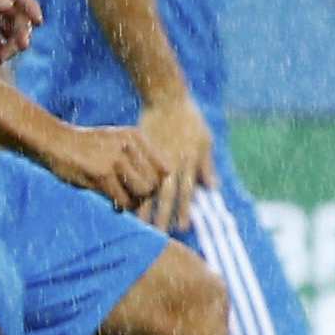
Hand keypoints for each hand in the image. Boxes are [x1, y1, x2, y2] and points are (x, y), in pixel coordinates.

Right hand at [47, 121, 167, 214]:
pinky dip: (122, 206)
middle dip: (148, 196)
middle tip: (136, 200)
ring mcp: (115, 159)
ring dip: (135, 202)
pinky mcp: (101, 173)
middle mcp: (129, 146)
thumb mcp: (116, 141)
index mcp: (136, 137)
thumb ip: (137, 156)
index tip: (148, 190)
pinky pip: (122, 198)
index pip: (164, 168)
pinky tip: (115, 206)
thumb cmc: (87, 146)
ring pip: (142, 191)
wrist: (54, 140)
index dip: (158, 183)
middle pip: (155, 182)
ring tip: (126, 203)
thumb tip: (162, 182)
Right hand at [137, 95, 214, 234]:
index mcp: (187, 161)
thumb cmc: (190, 120)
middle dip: (162, 215)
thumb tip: (213, 189)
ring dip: (142, 207)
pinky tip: (121, 202)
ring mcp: (152, 156)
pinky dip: (127, 188)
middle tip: (159, 236)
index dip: (185, 210)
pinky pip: (132, 172)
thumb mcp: (205, 141)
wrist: (167, 98)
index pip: (186, 191)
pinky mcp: (137, 150)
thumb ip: (207, 166)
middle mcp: (170, 161)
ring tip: (137, 225)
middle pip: (166, 194)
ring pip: (146, 186)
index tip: (182, 228)